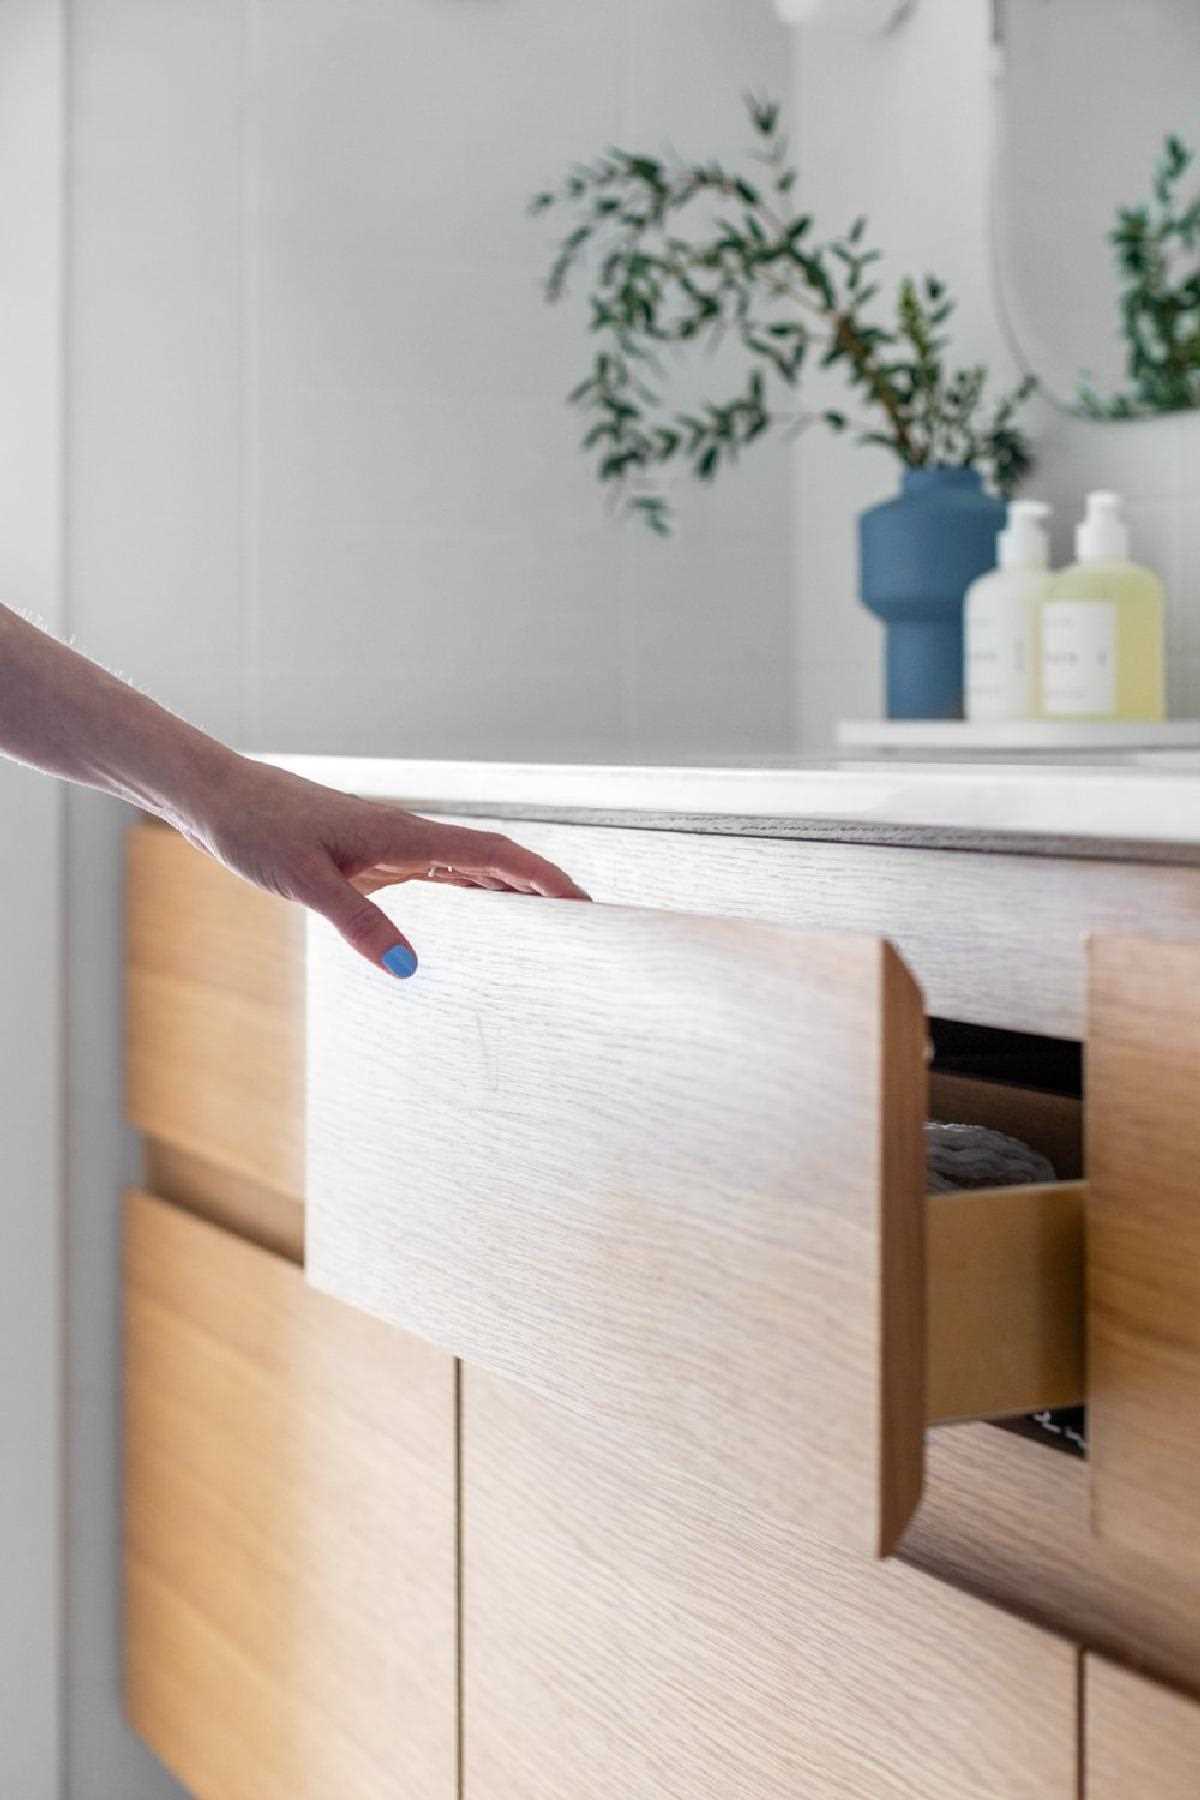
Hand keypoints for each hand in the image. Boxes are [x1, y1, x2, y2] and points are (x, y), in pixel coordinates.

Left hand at [184, 756, 590, 976]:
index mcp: (404, 835)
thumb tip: (408, 970)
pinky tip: (473, 925)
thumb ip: (357, 921)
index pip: (494, 854)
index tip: (586, 902)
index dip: (543, 877)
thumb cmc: (256, 830)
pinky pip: (436, 879)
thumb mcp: (303, 882)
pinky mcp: (369, 857)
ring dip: (509, 894)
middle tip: (585, 927)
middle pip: (494, 861)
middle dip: (542, 890)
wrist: (217, 799)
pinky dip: (468, 897)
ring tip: (548, 930)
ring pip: (468, 870)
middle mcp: (407, 837)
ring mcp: (390, 846)